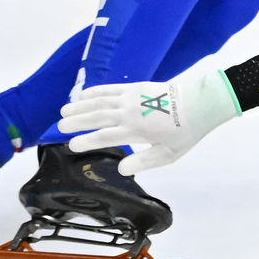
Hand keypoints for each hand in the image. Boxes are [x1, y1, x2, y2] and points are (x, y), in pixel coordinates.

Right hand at [58, 71, 240, 174]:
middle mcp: (129, 113)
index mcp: (136, 131)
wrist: (199, 103)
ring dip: (80, 106)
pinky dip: (94, 92)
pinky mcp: (135, 87)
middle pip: (97, 117)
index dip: (86, 141)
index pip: (105, 137)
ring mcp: (130, 98)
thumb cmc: (185, 132)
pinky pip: (110, 89)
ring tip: (64, 111)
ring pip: (99, 101)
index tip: (73, 146)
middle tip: (60, 127)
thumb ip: (143, 162)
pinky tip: (83, 96)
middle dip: (77, 122)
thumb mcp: (168, 154)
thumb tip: (121, 170)